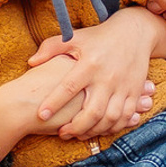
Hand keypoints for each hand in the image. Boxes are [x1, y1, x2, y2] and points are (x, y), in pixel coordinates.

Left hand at [29, 8, 165, 140]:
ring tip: (78, 134)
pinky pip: (125, 117)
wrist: (134, 32)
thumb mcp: (74, 38)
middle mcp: (107, 77)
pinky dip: (112, 128)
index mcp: (89, 64)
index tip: (41, 115)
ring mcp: (123, 87)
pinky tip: (99, 130)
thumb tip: (31, 62)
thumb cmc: (98, 37)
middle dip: (76, 127)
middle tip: (62, 133)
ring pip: (110, 118)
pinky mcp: (134, 92)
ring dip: (94, 131)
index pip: (69, 87)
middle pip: (93, 111)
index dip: (54, 102)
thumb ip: (51, 48)